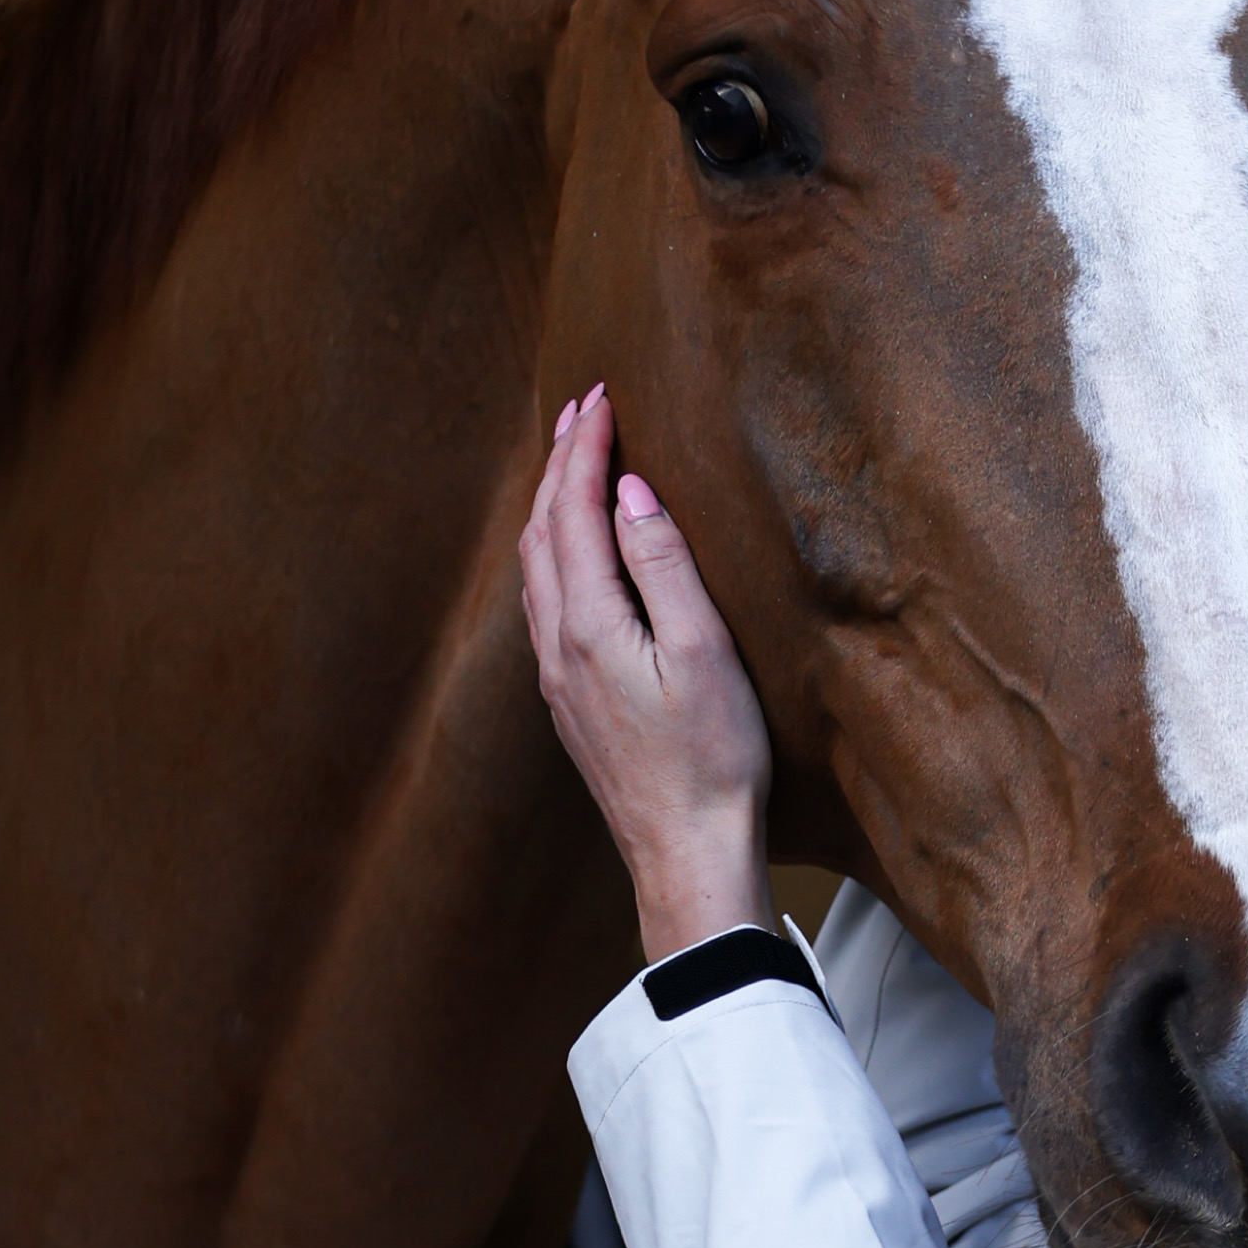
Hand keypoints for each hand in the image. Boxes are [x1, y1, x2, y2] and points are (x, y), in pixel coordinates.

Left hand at [517, 384, 774, 956]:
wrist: (686, 852)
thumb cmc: (713, 759)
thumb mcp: (704, 651)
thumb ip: (663, 566)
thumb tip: (631, 491)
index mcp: (589, 625)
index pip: (574, 511)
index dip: (586, 448)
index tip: (604, 395)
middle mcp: (558, 647)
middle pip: (542, 532)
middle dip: (560, 463)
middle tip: (583, 407)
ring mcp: (557, 678)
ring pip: (535, 567)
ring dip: (550, 506)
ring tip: (571, 462)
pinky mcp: (571, 701)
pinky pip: (544, 602)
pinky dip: (552, 551)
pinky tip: (571, 551)